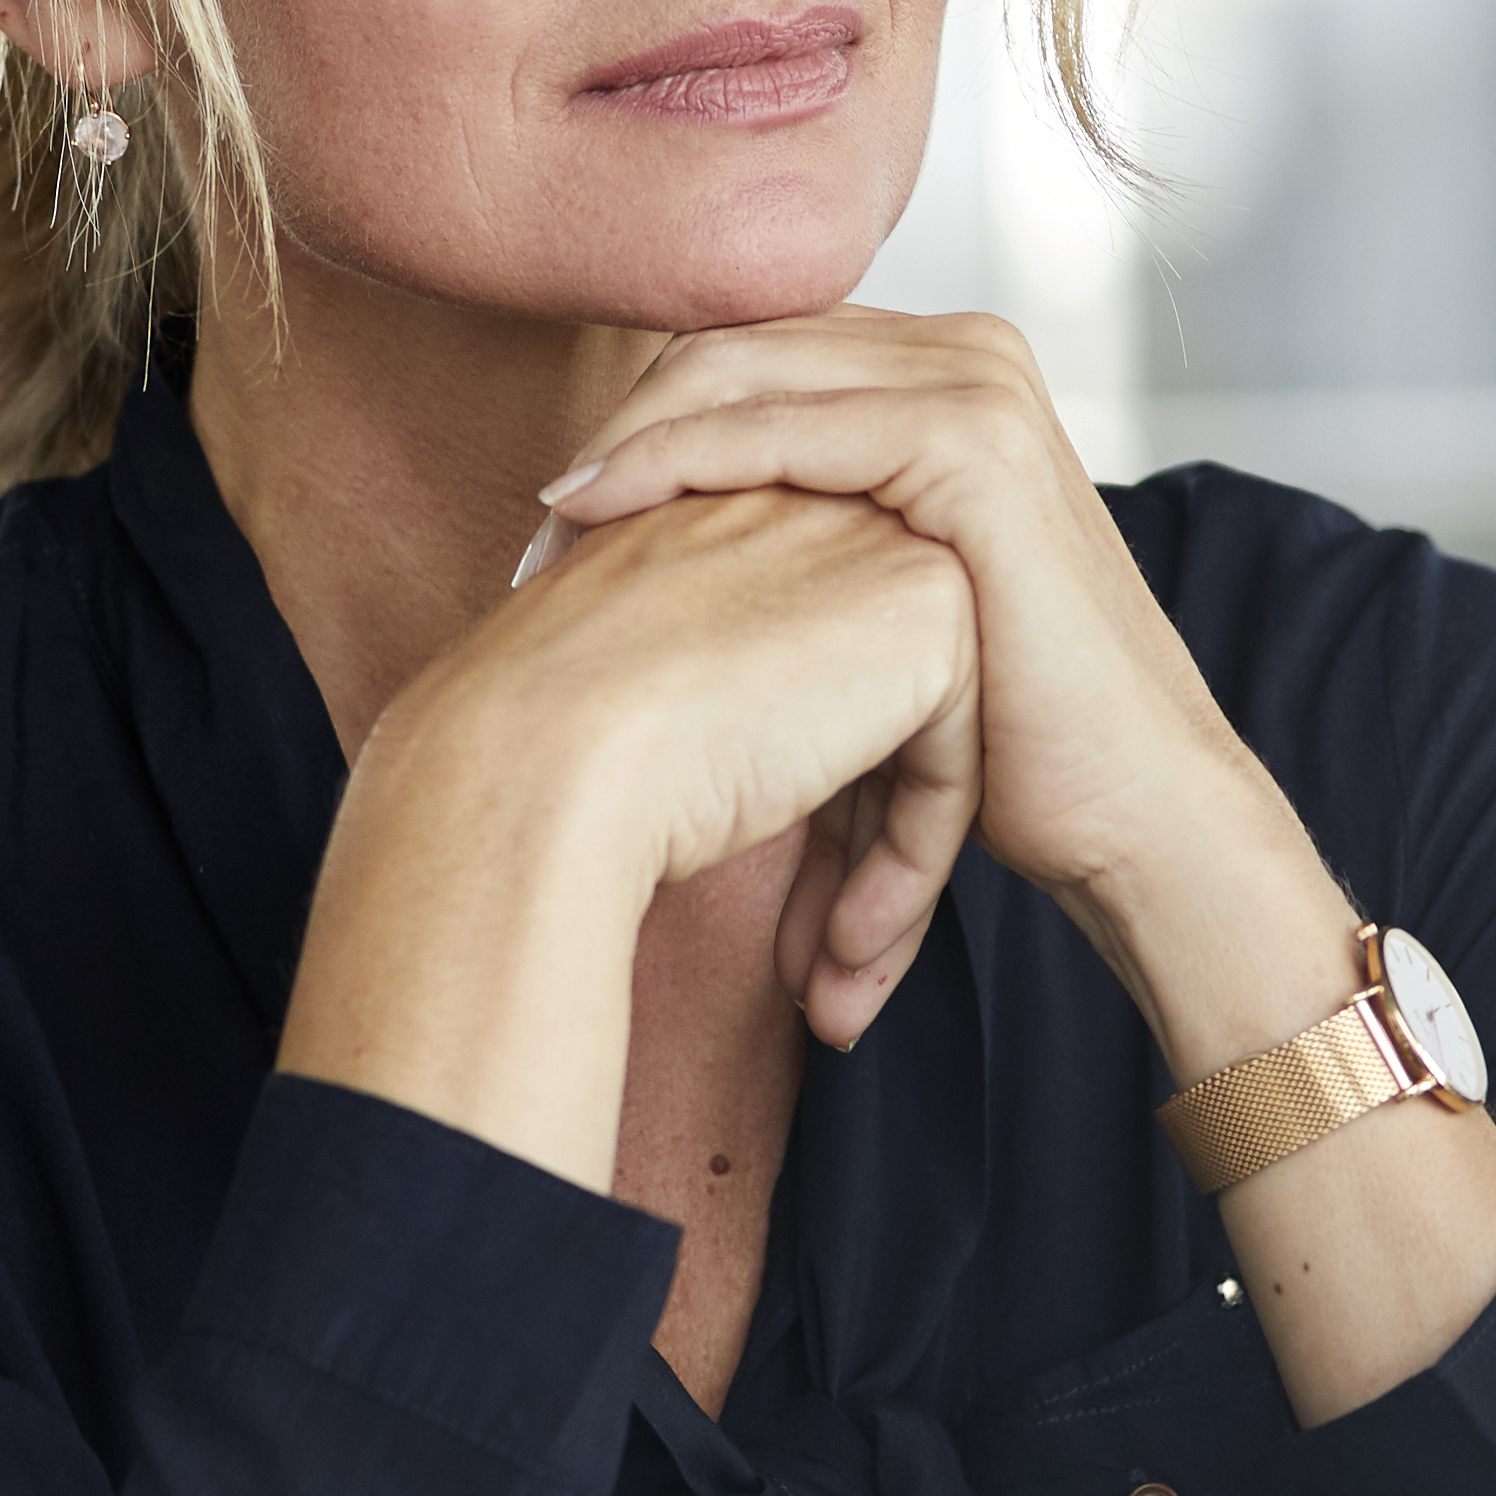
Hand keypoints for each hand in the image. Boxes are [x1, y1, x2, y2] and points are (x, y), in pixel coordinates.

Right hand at [283, 481, 969, 1173]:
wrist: (543, 756)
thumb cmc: (543, 754)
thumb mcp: (629, 711)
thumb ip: (711, 708)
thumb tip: (744, 777)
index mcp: (722, 523)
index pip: (803, 673)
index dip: (804, 810)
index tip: (778, 923)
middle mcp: (804, 511)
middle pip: (875, 708)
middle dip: (858, 853)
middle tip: (819, 963)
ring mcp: (874, 546)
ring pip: (922, 742)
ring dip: (889, 878)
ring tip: (834, 984)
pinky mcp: (929, 607)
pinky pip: (952, 761)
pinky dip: (910, 867)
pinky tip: (846, 952)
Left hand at [523, 313, 1341, 1056]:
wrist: (1130, 812)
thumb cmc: (1003, 736)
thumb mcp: (879, 607)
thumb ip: (798, 538)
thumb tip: (637, 540)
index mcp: (943, 371)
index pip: (749, 352)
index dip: (641, 421)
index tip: (553, 524)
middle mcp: (965, 352)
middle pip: (732, 345)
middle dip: (620, 430)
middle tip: (534, 534)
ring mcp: (975, 386)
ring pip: (740, 371)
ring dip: (629, 447)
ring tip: (548, 538)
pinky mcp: (969, 446)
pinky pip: (779, 430)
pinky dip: (677, 465)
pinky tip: (601, 518)